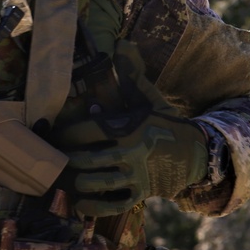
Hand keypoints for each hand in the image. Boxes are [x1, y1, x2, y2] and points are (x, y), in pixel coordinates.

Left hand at [53, 42, 207, 217]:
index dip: (68, 133)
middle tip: (55, 158)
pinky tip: (79, 203)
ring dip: (78, 182)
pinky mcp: (141, 193)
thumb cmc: (165, 124)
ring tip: (64, 178)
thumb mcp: (150, 98)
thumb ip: (131, 74)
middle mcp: (131, 151)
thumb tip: (121, 42)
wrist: (195, 153)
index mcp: (130, 126)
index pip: (90, 129)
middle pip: (89, 158)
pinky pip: (114, 204)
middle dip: (68, 159)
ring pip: (99, 182)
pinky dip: (95, 207)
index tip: (56, 134)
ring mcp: (136, 175)